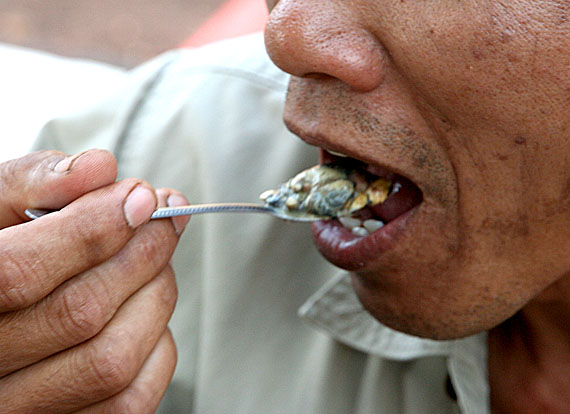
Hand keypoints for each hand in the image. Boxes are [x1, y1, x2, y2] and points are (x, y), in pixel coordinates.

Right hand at [0, 150, 188, 412]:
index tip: (142, 196)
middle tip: (163, 221)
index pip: (18, 272)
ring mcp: (20, 410)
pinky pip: (130, 399)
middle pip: (79, 313)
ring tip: (156, 261)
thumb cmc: (2, 253)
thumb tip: (99, 168)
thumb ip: (34, 183)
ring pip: (111, 359)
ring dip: (155, 296)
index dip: (91, 229)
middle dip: (142, 254)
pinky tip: (146, 312)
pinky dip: (158, 347)